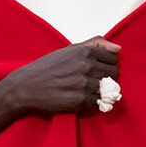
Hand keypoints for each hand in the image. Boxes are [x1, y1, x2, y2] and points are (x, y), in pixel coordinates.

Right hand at [6, 38, 121, 117]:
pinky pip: (98, 102)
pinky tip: (77, 96)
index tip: (95, 68)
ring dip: (97, 90)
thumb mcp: (70, 49)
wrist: (27, 86)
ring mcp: (85, 85)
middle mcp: (87, 67)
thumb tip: (118, 48)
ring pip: (107, 89)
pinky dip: (90, 101)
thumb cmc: (49, 67)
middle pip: (114, 74)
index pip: (113, 59)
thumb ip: (96, 44)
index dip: (106, 64)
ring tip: (80, 88)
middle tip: (88, 79)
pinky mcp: (81, 101)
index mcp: (86, 52)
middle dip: (104, 77)